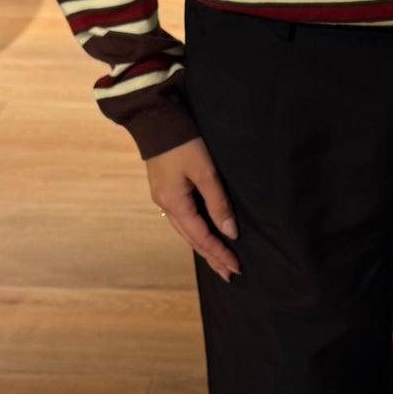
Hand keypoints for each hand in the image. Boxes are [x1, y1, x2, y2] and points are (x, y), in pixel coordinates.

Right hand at [145, 136, 241, 281]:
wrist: (156, 119)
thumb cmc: (182, 142)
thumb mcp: (205, 171)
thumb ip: (218, 202)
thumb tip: (230, 231)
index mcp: (174, 203)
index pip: (201, 237)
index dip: (219, 252)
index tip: (236, 266)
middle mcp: (166, 205)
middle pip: (192, 239)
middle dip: (211, 256)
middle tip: (229, 274)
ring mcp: (163, 197)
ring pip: (186, 230)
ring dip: (203, 246)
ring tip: (218, 260)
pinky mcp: (166, 188)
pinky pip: (183, 218)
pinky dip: (196, 231)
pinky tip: (203, 234)